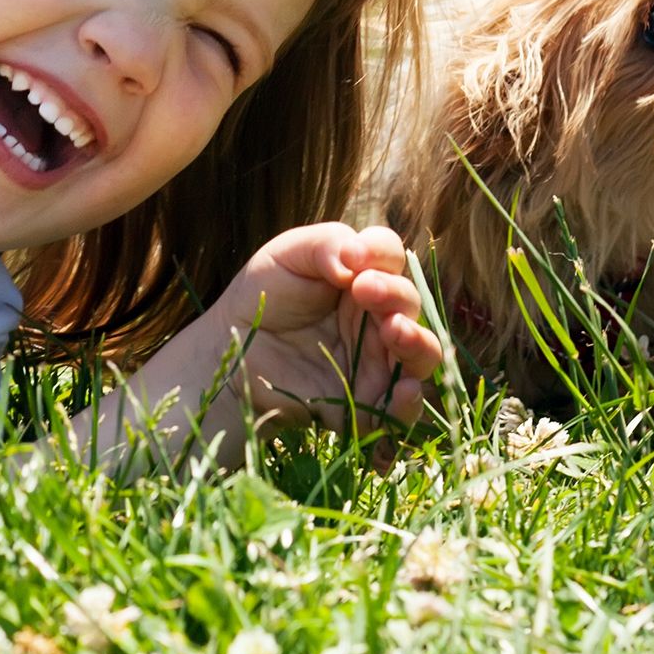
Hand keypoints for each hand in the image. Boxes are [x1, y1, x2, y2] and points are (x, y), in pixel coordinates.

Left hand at [222, 222, 440, 432]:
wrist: (232, 352)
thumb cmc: (262, 296)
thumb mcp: (286, 255)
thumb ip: (324, 244)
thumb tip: (355, 259)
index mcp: (364, 276)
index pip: (390, 257)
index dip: (380, 253)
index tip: (353, 260)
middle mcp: (378, 316)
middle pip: (409, 303)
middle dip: (394, 294)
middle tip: (364, 291)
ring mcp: (376, 360)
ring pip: (421, 353)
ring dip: (416, 341)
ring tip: (393, 331)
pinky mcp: (365, 401)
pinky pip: (399, 409)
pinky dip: (408, 402)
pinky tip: (404, 390)